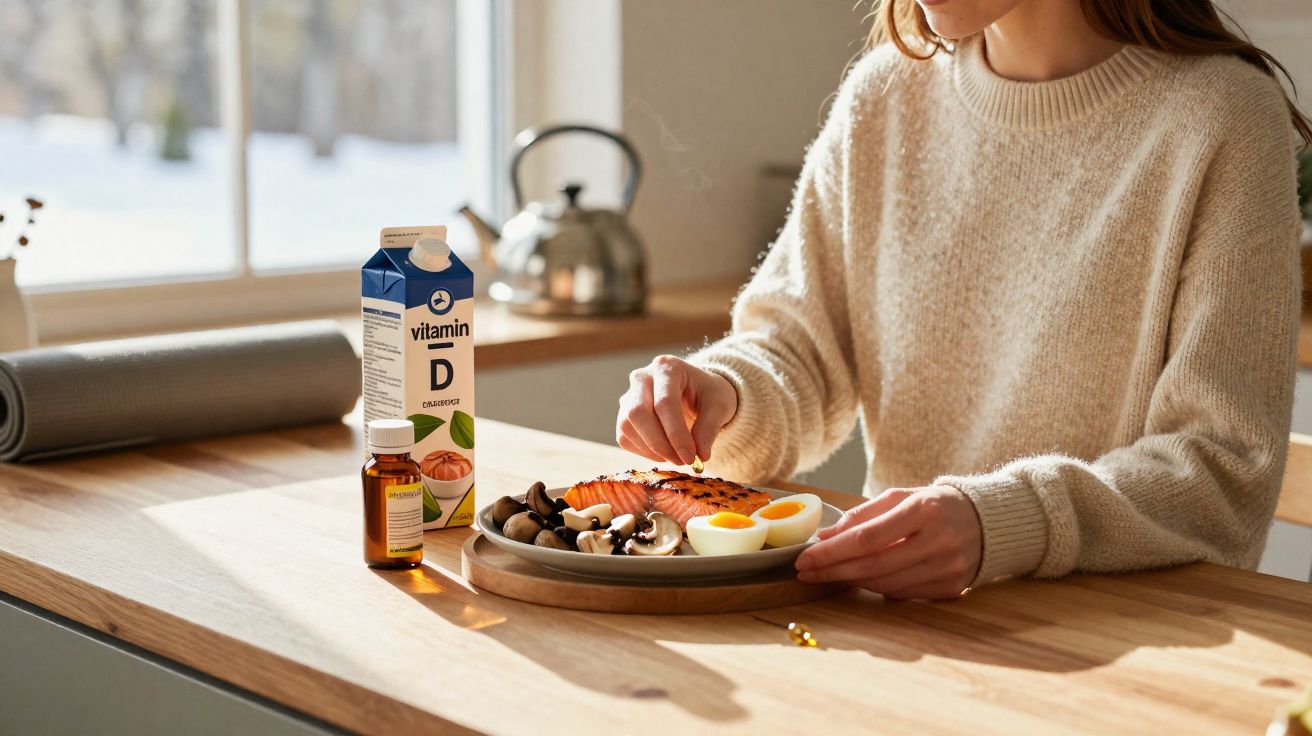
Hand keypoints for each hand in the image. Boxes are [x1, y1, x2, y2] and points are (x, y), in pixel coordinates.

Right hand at [616, 355, 737, 464]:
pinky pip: (625, 437)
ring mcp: (629, 395)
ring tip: (677, 457)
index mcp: (667, 367)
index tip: (690, 457)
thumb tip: (700, 456)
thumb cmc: (709, 394)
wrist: (698, 392)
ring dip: (651, 450)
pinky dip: (643, 452)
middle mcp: (642, 377)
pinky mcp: (624, 414)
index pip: (664, 403)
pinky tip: (664, 454)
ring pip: (627, 426)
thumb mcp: (719, 407)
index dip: (676, 434)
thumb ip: (708, 429)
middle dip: (659, 443)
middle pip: (638, 412)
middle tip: (682, 460)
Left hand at [794, 486, 981, 599]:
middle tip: (805, 572)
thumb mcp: (900, 497)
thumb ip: (862, 515)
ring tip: (827, 574)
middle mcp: (938, 541)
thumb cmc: (935, 505)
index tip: (805, 557)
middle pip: (873, 566)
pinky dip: (876, 588)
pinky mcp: (951, 588)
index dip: (832, 552)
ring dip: (850, 581)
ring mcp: (948, 568)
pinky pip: (903, 594)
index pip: (867, 538)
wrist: (987, 521)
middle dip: (833, 571)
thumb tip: (824, 537)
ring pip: (885, 584)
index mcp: (924, 510)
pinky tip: (859, 579)